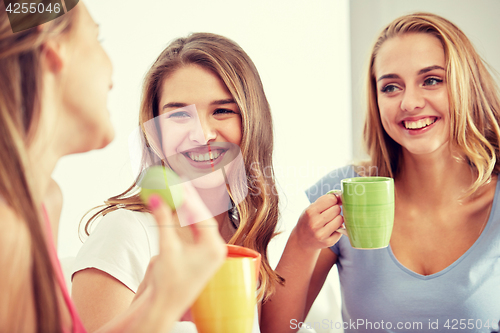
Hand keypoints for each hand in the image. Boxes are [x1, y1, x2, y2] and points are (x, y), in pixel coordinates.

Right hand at [135, 182, 226, 321]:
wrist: (162, 307)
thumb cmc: (168, 284)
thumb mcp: (166, 249)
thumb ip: (162, 221)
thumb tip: (156, 198)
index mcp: (214, 248)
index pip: (202, 216)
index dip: (190, 199)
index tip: (179, 184)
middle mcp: (213, 249)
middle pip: (200, 217)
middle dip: (187, 200)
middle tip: (176, 182)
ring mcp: (206, 252)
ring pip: (195, 223)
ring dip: (183, 208)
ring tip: (173, 189)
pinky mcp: (196, 255)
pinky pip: (189, 232)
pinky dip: (180, 220)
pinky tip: (172, 207)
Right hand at [293, 192, 343, 251]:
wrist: (302, 240)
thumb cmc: (308, 220)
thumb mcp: (311, 208)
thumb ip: (324, 201)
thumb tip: (341, 197)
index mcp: (310, 212)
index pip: (331, 199)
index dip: (333, 199)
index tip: (331, 202)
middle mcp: (315, 223)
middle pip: (336, 209)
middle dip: (335, 209)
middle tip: (329, 213)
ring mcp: (322, 234)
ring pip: (340, 219)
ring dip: (337, 218)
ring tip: (330, 221)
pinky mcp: (328, 242)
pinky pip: (341, 229)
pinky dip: (338, 228)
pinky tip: (330, 229)